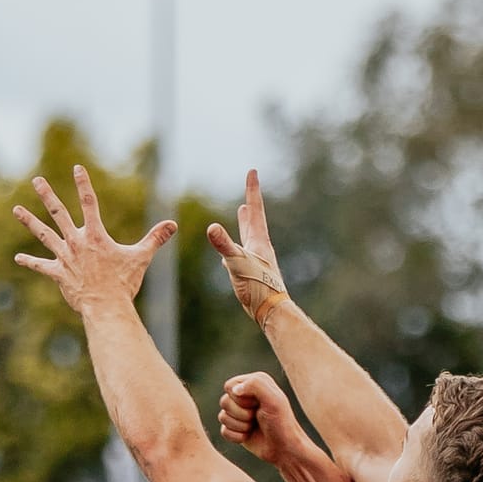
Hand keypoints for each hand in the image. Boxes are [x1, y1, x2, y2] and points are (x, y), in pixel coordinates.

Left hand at [13, 167, 173, 319]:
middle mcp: (77, 242)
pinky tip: (18, 258)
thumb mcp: (141, 257)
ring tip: (16, 209)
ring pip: (44, 234)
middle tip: (37, 181)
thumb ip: (155, 239)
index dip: (83, 184)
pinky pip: (42, 266)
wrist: (107, 307)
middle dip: (47, 195)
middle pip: (58, 213)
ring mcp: (65, 257)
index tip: (77, 168)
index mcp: (96, 235)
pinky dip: (30, 262)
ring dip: (30, 221)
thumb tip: (173, 225)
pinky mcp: (59, 274)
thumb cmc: (124, 283)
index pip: (89, 202)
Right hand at [206, 170, 290, 328]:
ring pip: (248, 235)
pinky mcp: (252, 273)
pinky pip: (241, 255)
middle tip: (249, 189)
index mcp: (258, 241)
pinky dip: (235, 248)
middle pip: (253, 219)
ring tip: (242, 212)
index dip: (252, 190)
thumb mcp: (238, 263)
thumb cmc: (258, 287)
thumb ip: (224, 245)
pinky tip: (231, 253)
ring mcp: (256, 260)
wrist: (271, 311)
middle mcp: (259, 248)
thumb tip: (211, 228)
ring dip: (244, 222)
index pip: (254, 209)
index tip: (253, 171)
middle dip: (249, 203)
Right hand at [219, 371, 308, 467]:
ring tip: (254, 427)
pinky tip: (249, 436)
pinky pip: (223, 431)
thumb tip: (234, 389)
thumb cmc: (281, 423)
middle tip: (257, 417)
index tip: (257, 405)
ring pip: (222, 417)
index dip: (240, 399)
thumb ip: (255, 385)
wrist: (284, 448)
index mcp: (254, 383)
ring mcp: (238, 413)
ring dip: (240, 426)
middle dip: (241, 414)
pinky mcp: (235, 429)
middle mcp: (245, 396)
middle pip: (224, 402)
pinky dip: (237, 437)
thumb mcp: (274, 399)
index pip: (229, 386)